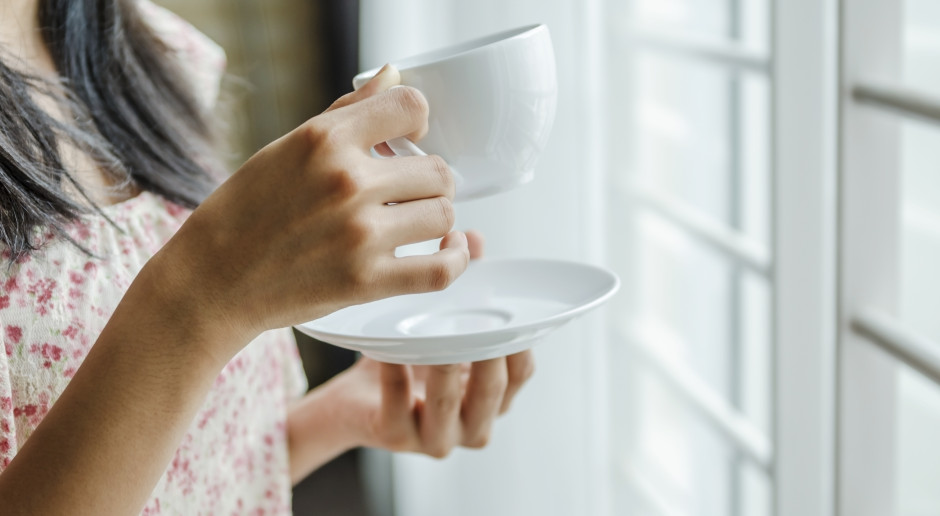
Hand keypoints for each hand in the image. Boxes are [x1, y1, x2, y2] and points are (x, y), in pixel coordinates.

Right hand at [147, 65, 468, 359]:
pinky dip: (457, 258)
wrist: (214, 280)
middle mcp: (347, 182)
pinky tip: (451, 248)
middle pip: (437, 170)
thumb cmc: (244, 213)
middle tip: (409, 191)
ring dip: (437, 218)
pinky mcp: (367, 282)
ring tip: (417, 221)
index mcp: (324, 139)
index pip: (410, 106)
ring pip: (444, 214)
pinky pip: (442, 268)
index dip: (419, 120)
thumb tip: (391, 76)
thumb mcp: (286, 147)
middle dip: (428, 179)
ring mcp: (360, 234)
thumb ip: (347, 112)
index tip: (412, 136)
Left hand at [287, 232, 536, 481]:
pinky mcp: (395, 437)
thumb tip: (472, 238)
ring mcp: (436, 437)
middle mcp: (473, 424)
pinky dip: (394, 377)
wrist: (353, 402)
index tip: (509, 308)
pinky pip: (397, 406)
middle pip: (492, 390)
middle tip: (474, 318)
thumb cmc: (407, 361)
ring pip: (447, 402)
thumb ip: (463, 285)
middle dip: (485, 353)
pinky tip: (387, 353)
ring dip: (440, 365)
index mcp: (492, 398)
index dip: (520, 344)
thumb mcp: (440, 325)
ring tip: (430, 333)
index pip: (521, 373)